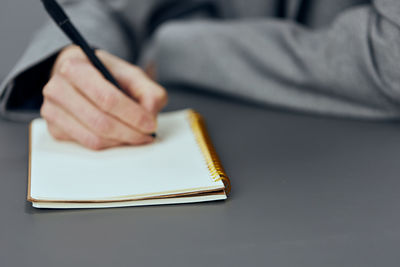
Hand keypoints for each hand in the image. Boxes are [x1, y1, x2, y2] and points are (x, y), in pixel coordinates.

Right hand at [40, 45, 166, 149]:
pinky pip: (86, 145)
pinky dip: (108, 145)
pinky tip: (118, 136)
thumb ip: (148, 91)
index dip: (133, 115)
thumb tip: (150, 115)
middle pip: (100, 122)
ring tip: (136, 136)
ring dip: (121, 142)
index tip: (150, 124)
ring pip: (93, 139)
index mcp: (75, 67)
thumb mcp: (130, 74)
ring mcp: (52, 110)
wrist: (79, 75)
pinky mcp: (54, 129)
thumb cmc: (104, 74)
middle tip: (147, 135)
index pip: (107, 98)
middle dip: (130, 133)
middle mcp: (57, 88)